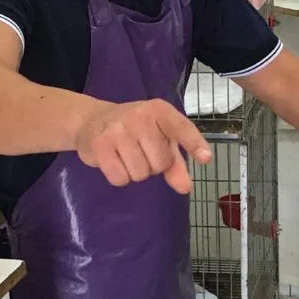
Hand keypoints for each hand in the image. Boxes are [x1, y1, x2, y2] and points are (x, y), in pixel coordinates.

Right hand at [76, 99, 210, 194]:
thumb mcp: (158, 139)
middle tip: (140, 151)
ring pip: (140, 174)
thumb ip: (175, 163)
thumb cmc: (134, 131)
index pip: (180, 127)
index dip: (194, 143)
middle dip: (154, 165)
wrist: (92, 121)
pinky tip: (113, 161)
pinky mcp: (99, 145)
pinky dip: (119, 177)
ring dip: (136, 172)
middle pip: (160, 163)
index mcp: (160, 111)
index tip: (206, 158)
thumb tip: (185, 188)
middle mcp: (139, 116)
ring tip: (126, 154)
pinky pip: (120, 178)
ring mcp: (118, 129)